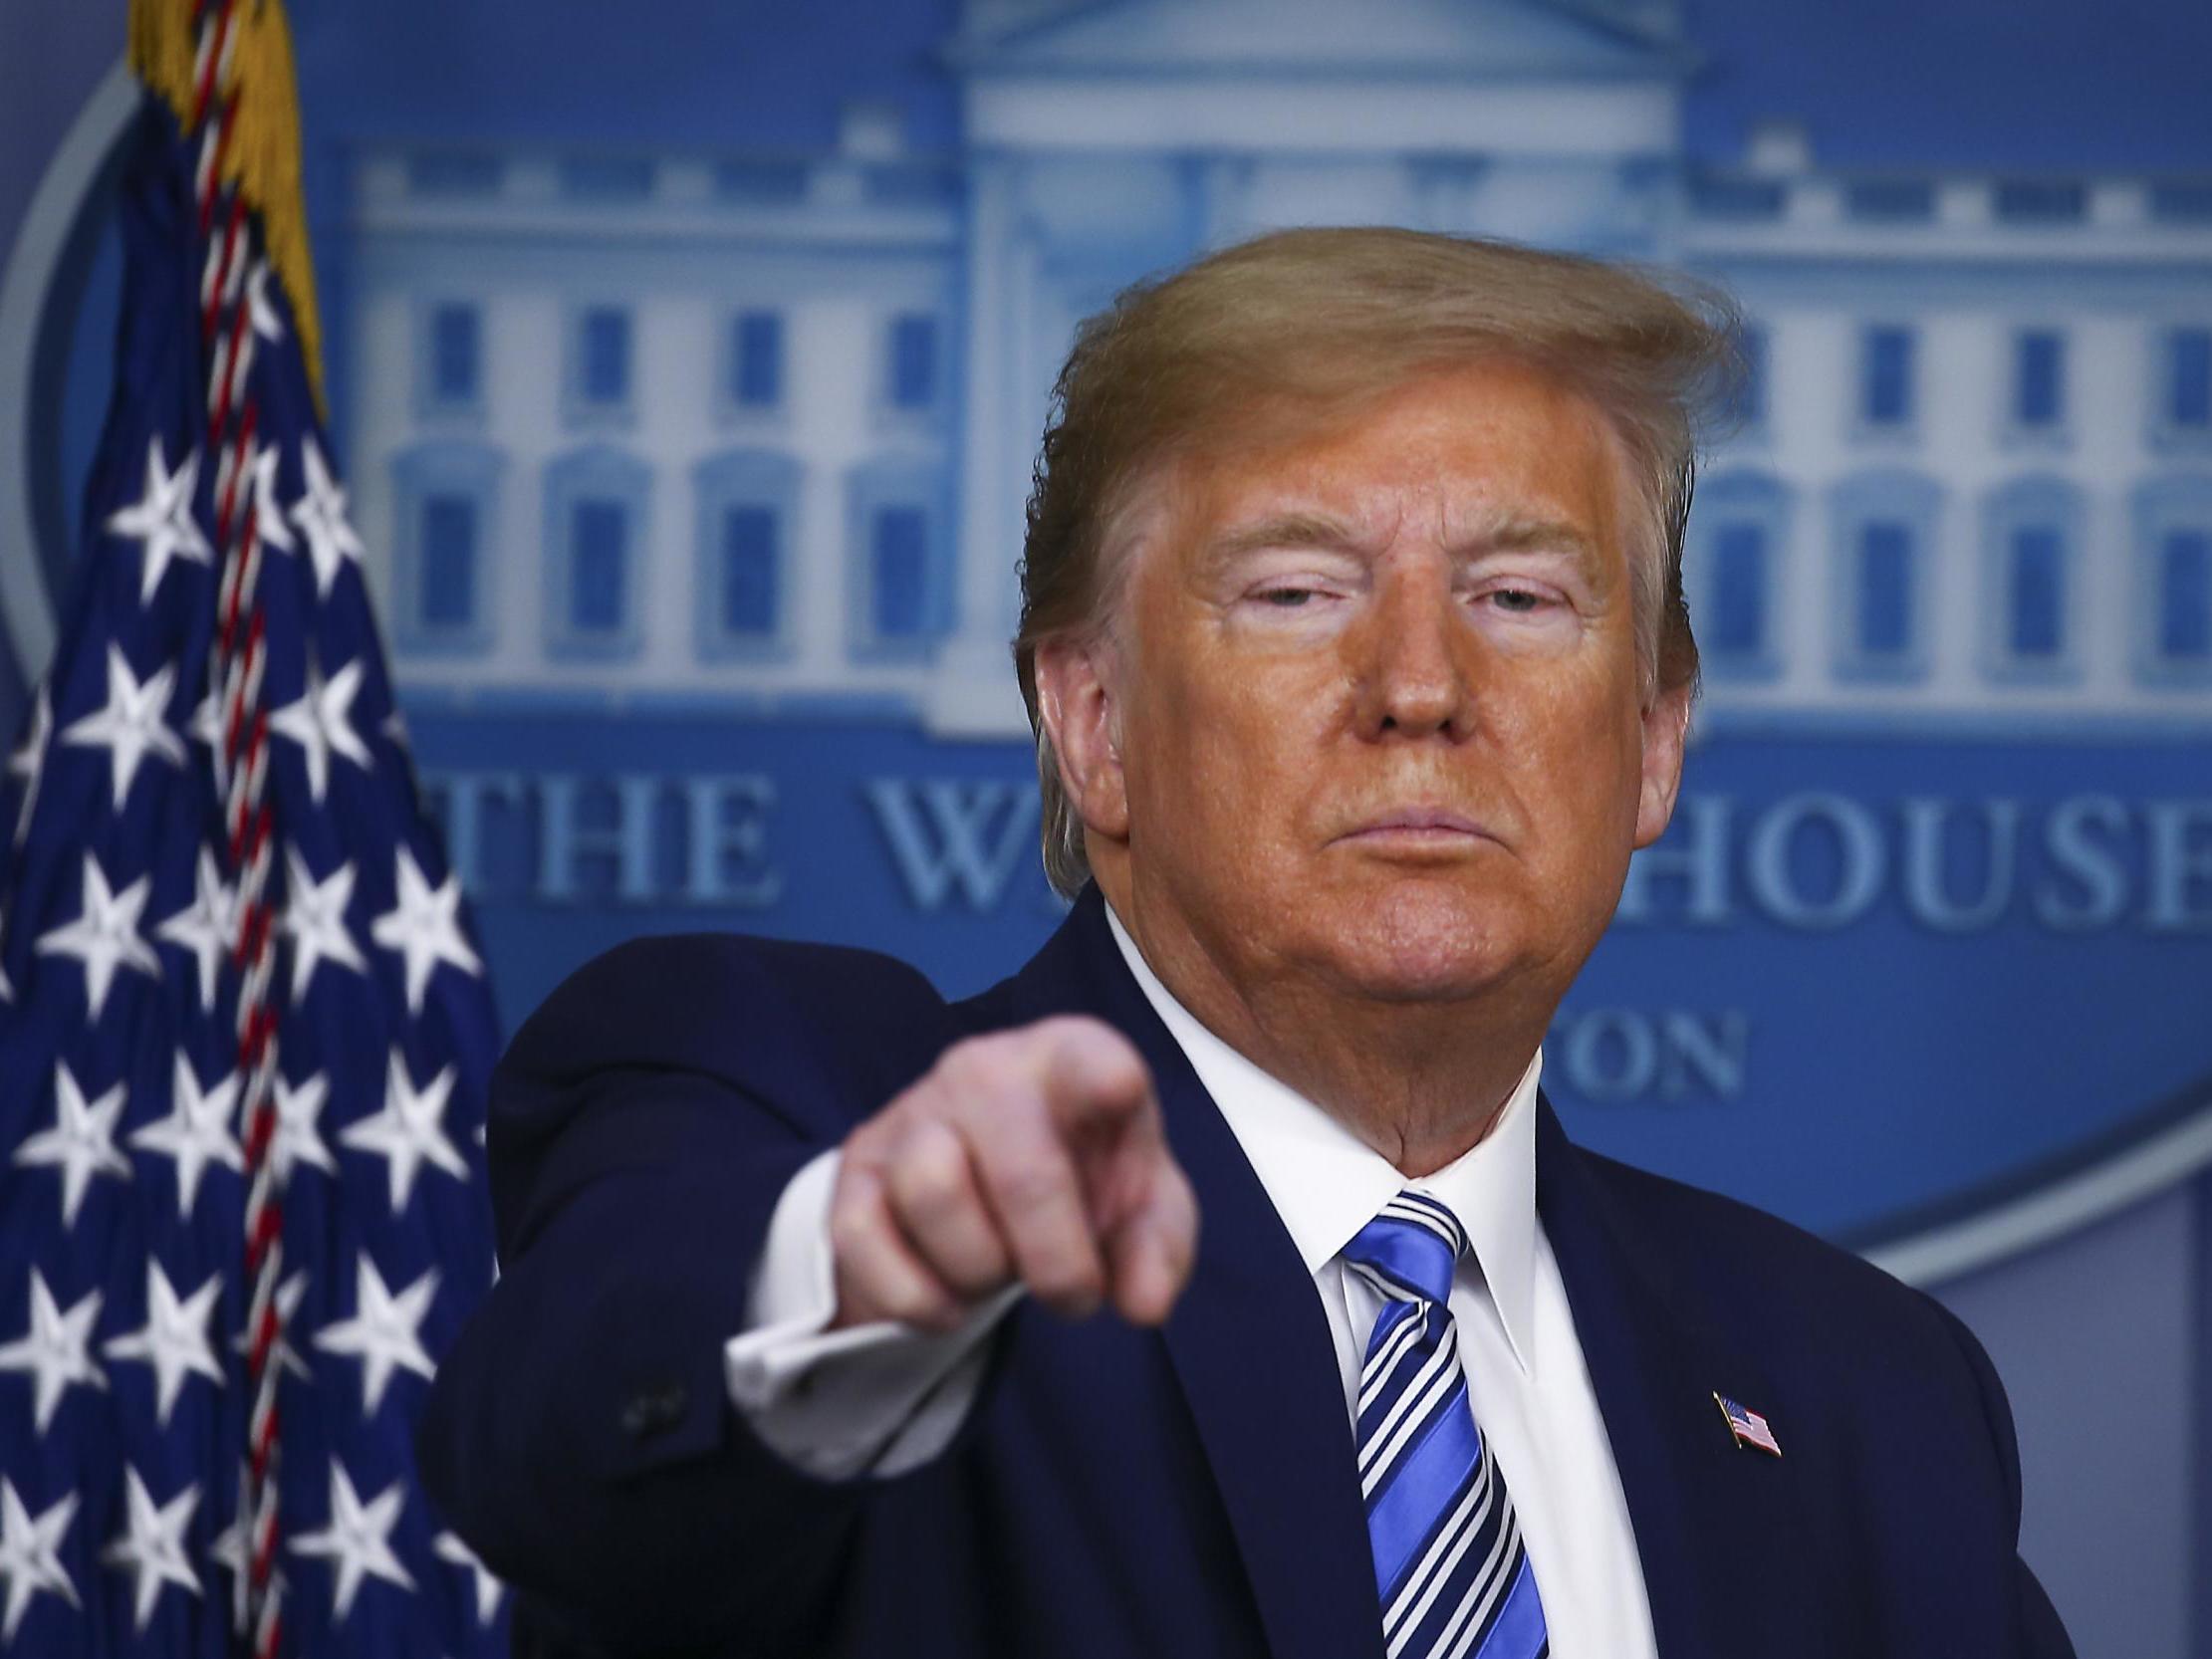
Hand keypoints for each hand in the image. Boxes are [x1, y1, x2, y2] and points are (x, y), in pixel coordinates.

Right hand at [826, 1016, 1198, 1333]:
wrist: (980, 1175)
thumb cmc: (1080, 1173)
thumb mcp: (1140, 1205)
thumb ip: (1158, 1248)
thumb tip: (1145, 1304)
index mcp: (1069, 1059)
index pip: (1089, 1056)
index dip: (1106, 1077)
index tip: (1119, 1091)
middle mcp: (984, 1069)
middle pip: (1022, 1172)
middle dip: (1059, 1263)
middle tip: (1075, 1298)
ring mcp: (910, 1114)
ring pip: (936, 1198)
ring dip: (980, 1271)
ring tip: (1000, 1271)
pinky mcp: (855, 1173)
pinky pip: (868, 1245)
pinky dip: (920, 1299)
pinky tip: (949, 1298)